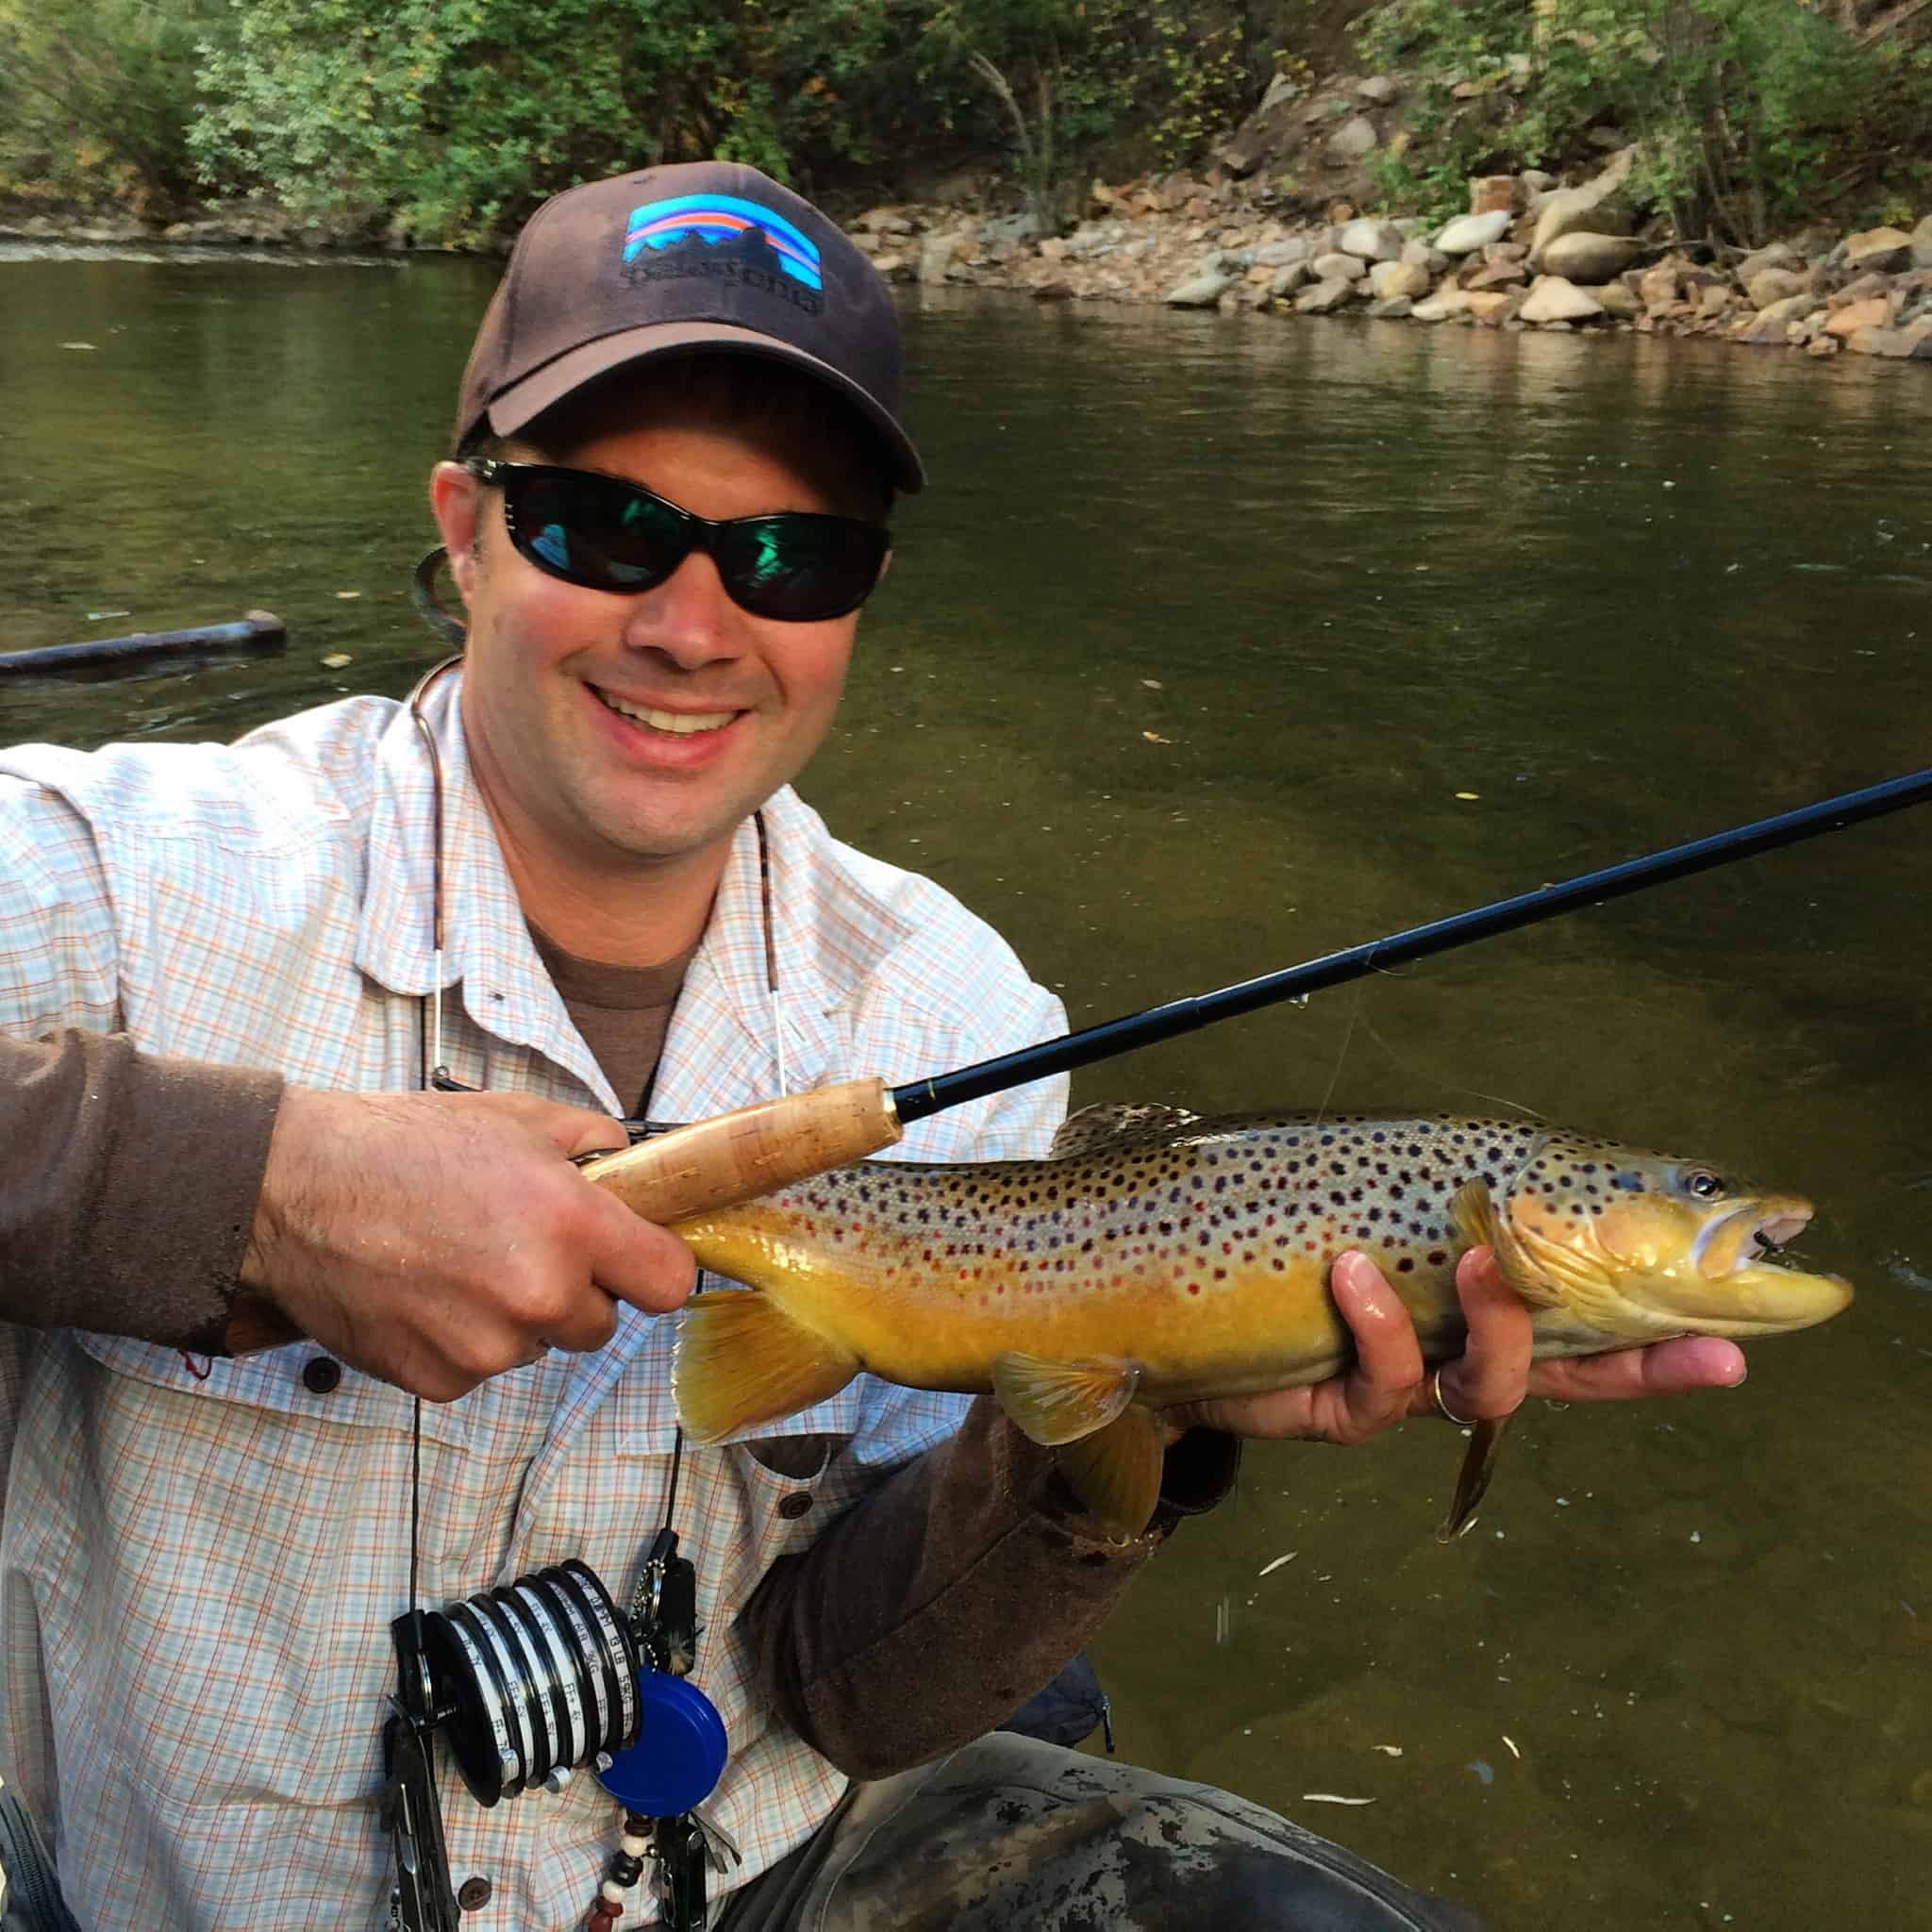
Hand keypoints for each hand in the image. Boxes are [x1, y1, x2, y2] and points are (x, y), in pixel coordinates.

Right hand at [239, 1086, 695, 1399]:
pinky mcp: (439, 1381)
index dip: (653, 1267)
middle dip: (576, 1289)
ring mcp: (487, 1347)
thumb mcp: (521, 1119)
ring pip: (538, 1345)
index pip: (669, 1284)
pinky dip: (463, 1339)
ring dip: (516, 1315)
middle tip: (521, 1244)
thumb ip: (597, 1148)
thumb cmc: (404, 1148)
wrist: (294, 1192)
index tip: (635, 1258)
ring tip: (459, 1260)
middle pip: (602, 1323)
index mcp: (572, 1226)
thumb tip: (637, 1178)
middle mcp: (539, 1295)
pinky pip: (481, 1367)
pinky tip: (426, 1291)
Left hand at [1168, 1246, 1747, 1445]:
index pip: (1586, 1321)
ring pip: (1489, 1388)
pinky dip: (1377, 1326)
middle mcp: (1448, 1347)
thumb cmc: (1268, 1229)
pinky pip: (1383, 1386)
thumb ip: (1446, 1197)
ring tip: (1473, 1261)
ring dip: (1497, 1325)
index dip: (1658, 1343)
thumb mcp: (1369, 1194)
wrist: (1153, 1287)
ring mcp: (1400, 1383)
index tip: (1734, 1341)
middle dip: (1641, 1365)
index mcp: (1468, 1298)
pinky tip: (1354, 1274)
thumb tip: (1515, 1168)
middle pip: (1570, 1371)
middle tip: (1702, 1346)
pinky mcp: (1336, 1411)